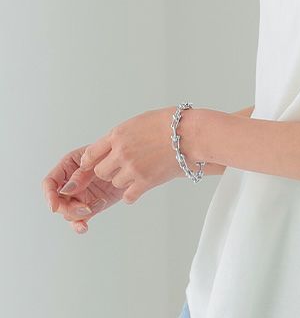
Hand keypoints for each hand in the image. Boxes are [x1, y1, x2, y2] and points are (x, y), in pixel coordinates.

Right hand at [42, 145, 124, 234]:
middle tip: (85, 208)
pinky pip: (79, 219)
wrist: (132, 165)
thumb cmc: (115, 155)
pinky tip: (83, 227)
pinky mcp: (89, 206)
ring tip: (97, 205)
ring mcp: (79, 196)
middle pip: (57, 201)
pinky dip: (79, 225)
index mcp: (68, 166)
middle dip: (67, 208)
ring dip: (78, 214)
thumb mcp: (98, 159)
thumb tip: (66, 190)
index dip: (49, 195)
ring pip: (68, 212)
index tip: (54, 206)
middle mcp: (70, 183)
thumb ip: (82, 174)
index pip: (50, 182)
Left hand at [77, 106, 192, 205]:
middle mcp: (121, 152)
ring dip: (124, 180)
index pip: (91, 153)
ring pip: (115, 183)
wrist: (190, 134)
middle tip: (121, 168)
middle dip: (109, 171)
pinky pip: (128, 196)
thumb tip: (115, 144)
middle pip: (101, 171)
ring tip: (138, 173)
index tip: (92, 165)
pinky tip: (139, 187)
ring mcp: (133, 168)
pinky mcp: (146, 181)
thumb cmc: (171, 124)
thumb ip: (123, 134)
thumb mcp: (140, 121)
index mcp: (118, 135)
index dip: (90, 161)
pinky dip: (132, 194)